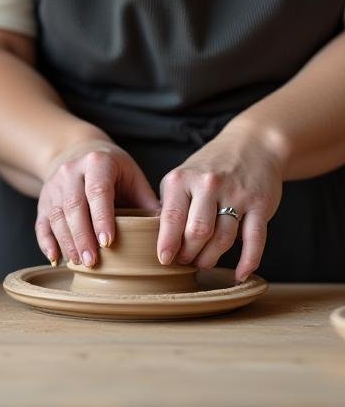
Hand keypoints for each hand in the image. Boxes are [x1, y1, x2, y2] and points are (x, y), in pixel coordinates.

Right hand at [36, 139, 160, 266]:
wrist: (76, 152)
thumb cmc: (112, 169)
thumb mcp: (131, 176)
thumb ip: (146, 200)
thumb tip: (167, 229)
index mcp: (97, 163)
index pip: (97, 191)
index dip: (101, 217)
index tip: (107, 242)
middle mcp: (71, 172)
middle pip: (73, 206)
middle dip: (82, 236)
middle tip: (92, 262)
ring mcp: (53, 186)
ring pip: (56, 216)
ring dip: (66, 242)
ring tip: (78, 263)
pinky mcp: (42, 200)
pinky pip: (41, 223)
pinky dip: (46, 242)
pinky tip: (56, 258)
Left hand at [157, 131, 282, 281]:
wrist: (252, 145)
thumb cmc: (209, 169)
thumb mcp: (182, 178)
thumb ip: (171, 205)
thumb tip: (159, 241)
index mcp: (182, 179)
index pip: (171, 218)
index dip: (167, 243)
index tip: (164, 260)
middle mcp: (209, 185)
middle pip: (197, 232)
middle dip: (189, 254)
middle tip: (185, 261)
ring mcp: (237, 194)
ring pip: (223, 239)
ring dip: (211, 258)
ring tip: (203, 263)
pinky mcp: (261, 204)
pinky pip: (255, 239)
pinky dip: (248, 261)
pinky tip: (239, 274)